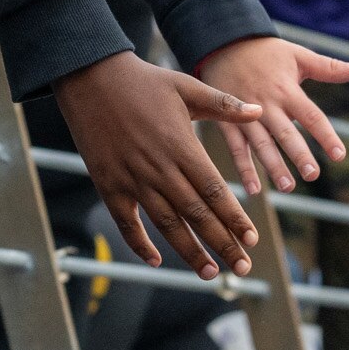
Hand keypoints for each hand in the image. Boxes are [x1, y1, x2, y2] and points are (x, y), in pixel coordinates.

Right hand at [53, 50, 263, 278]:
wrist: (90, 76)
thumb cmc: (142, 80)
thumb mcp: (186, 86)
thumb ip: (223, 104)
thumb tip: (258, 110)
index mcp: (182, 147)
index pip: (215, 191)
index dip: (234, 218)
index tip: (251, 240)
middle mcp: (159, 168)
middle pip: (196, 215)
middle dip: (221, 243)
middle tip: (242, 267)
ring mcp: (132, 179)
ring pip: (166, 224)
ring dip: (189, 251)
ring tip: (210, 273)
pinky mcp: (109, 184)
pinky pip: (125, 222)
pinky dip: (139, 243)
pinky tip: (156, 260)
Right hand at [196, 35, 348, 192]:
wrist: (222, 42)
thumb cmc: (266, 51)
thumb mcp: (299, 55)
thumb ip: (330, 68)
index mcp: (287, 90)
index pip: (311, 116)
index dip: (325, 135)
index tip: (339, 155)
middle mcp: (267, 105)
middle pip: (286, 133)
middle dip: (298, 154)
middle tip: (312, 174)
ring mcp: (245, 114)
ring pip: (261, 144)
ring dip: (273, 166)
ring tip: (288, 186)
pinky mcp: (226, 121)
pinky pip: (236, 148)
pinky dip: (244, 168)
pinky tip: (254, 190)